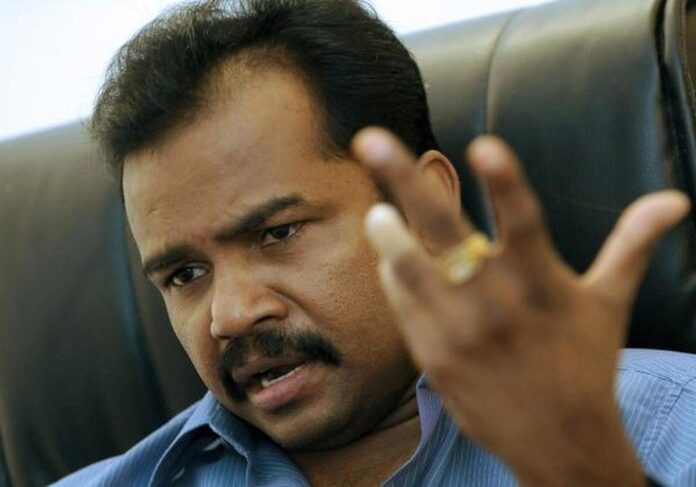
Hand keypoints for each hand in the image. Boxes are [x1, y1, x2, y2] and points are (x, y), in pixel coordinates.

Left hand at [351, 128, 689, 485]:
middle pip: (446, 231)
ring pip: (410, 270)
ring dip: (388, 237)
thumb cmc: (584, 363)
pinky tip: (390, 256)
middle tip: (371, 141)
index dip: (505, 182)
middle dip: (406, 182)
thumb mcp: (608, 302)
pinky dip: (395, 278)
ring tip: (376, 213)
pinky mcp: (434, 356)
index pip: (524, 220)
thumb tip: (677, 200)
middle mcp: (497, 303)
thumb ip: (630, 245)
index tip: (483, 145)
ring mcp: (459, 331)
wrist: (559, 443)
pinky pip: (404, 306)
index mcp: (542, 282)